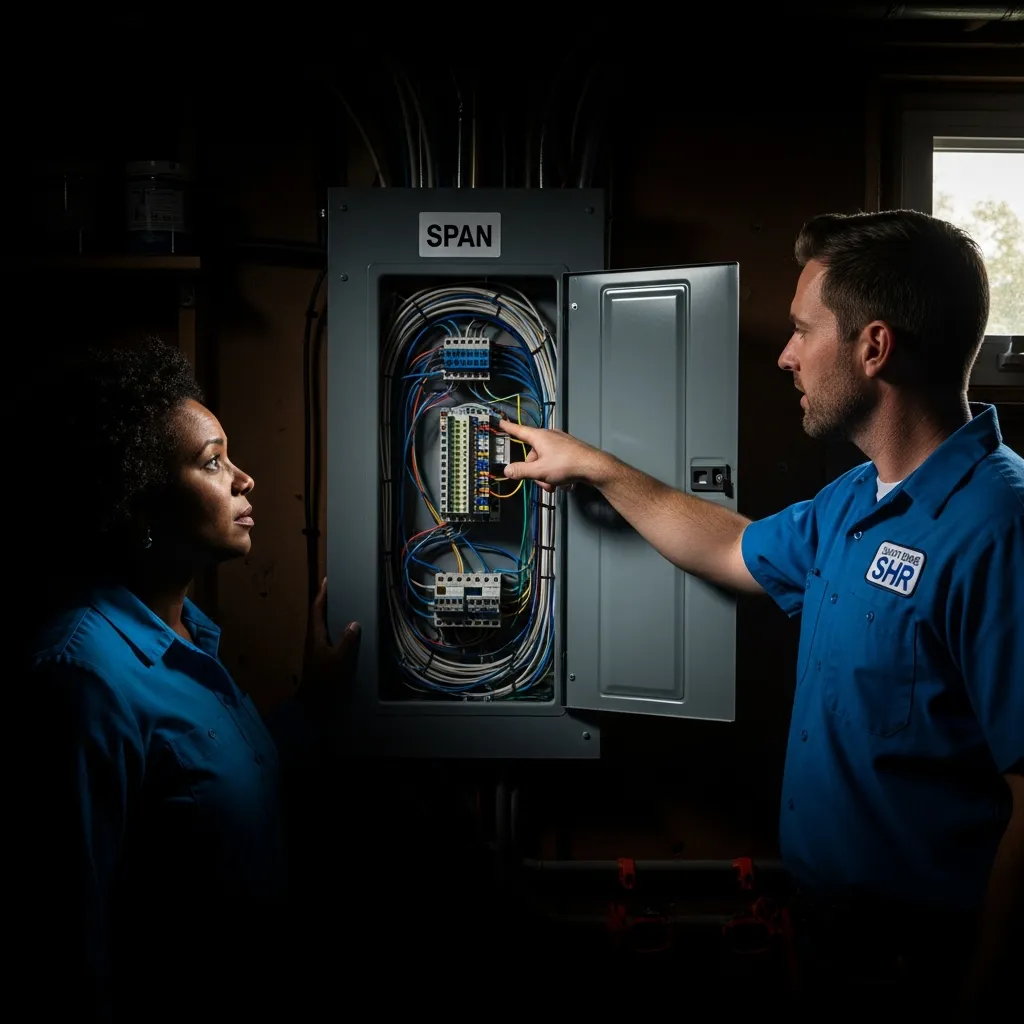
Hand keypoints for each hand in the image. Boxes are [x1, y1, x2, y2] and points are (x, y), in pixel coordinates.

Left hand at [298, 577, 360, 718]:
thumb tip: (354, 623)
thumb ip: (346, 642)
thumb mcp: (338, 660)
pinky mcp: (318, 657)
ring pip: (320, 625)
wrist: (311, 703)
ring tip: (341, 606)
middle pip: (317, 615)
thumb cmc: (323, 679)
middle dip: (324, 601)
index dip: (321, 594)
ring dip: (328, 614)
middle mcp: (312, 639)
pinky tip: (342, 631)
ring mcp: (314, 648)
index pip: (316, 609)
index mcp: (314, 635)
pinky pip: (325, 635)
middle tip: (336, 590)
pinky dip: (332, 627)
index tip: (327, 580)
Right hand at [499, 419, 605, 491]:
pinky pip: (557, 463)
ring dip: (547, 476)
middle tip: (543, 482)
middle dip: (535, 472)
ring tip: (556, 485)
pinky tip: (565, 483)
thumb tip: (508, 470)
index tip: (500, 422)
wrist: (594, 467)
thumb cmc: (567, 464)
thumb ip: (521, 471)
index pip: (518, 430)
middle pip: (533, 455)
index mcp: (539, 437)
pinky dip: (558, 474)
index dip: (508, 427)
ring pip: (545, 462)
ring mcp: (561, 444)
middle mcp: (550, 437)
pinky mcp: (569, 451)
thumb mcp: (539, 471)